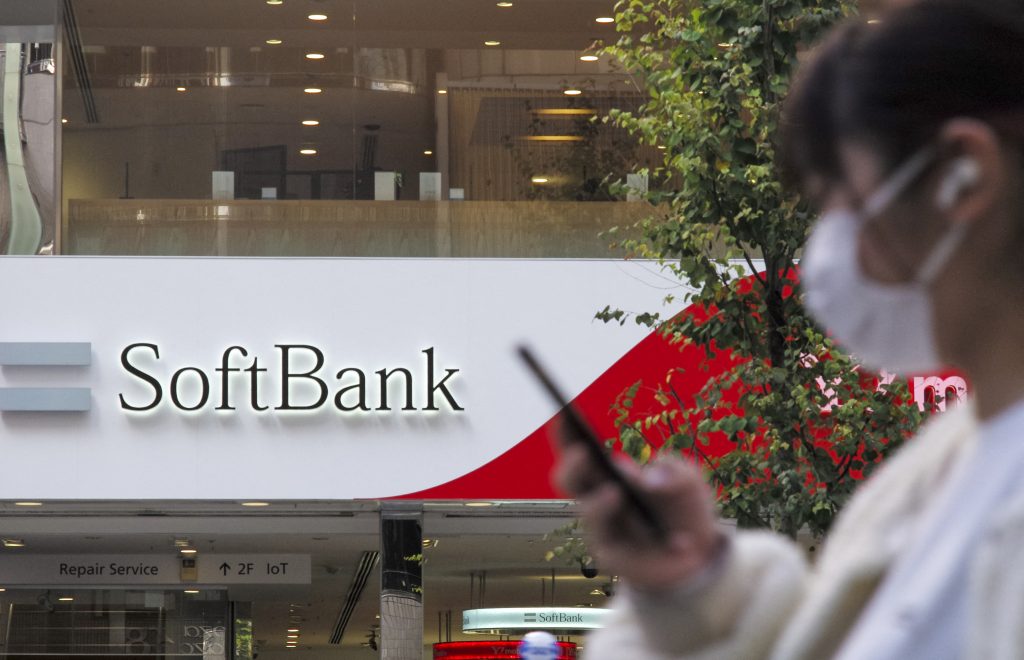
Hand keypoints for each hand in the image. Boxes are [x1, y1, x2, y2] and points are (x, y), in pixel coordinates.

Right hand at [554, 441, 723, 590]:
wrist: (699, 555)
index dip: (566, 432)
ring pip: (587, 512)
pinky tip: (668, 540)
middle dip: (571, 465)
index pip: (577, 447)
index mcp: (608, 472)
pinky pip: (613, 548)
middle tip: (584, 452)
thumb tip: (645, 477)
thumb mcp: (690, 482)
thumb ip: (675, 472)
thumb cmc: (684, 509)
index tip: (563, 413)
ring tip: (616, 493)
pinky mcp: (611, 557)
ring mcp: (601, 528)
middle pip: (567, 479)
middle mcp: (596, 497)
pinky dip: (640, 540)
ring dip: (599, 502)